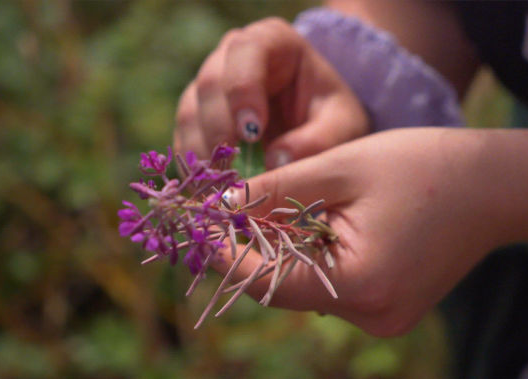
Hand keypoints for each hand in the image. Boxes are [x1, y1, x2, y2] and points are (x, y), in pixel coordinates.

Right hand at [174, 17, 368, 168]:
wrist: (320, 125)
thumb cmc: (332, 116)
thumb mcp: (342, 126)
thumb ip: (319, 140)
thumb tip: (277, 161)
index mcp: (272, 41)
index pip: (246, 52)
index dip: (242, 90)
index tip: (252, 133)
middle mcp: (232, 56)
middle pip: (210, 82)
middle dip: (218, 128)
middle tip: (232, 169)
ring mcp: (210, 85)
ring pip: (189, 111)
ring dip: (202, 151)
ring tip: (222, 185)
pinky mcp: (197, 117)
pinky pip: (184, 138)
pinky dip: (195, 165)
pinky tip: (211, 188)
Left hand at [213, 128, 509, 336]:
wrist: (497, 185)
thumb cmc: (422, 165)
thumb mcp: (339, 167)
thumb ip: (275, 191)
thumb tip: (220, 204)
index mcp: (360, 284)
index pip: (267, 281)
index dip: (227, 252)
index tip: (198, 224)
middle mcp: (372, 315)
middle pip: (286, 287)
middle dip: (255, 247)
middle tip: (230, 209)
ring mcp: (385, 318)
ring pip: (310, 287)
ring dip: (287, 251)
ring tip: (278, 208)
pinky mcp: (393, 310)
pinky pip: (335, 287)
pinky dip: (317, 258)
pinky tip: (322, 223)